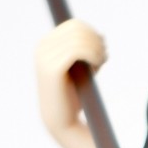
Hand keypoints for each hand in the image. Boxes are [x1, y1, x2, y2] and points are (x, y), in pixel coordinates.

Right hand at [34, 18, 106, 137]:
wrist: (63, 121)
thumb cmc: (74, 95)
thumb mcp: (82, 68)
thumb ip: (87, 50)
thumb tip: (101, 34)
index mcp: (46, 44)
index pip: (74, 25)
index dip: (92, 32)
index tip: (103, 49)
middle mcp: (42, 47)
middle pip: (77, 29)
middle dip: (95, 40)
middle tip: (105, 57)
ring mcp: (45, 57)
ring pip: (79, 39)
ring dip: (96, 48)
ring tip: (102, 61)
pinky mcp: (52, 68)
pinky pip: (77, 50)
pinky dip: (93, 54)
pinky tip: (98, 65)